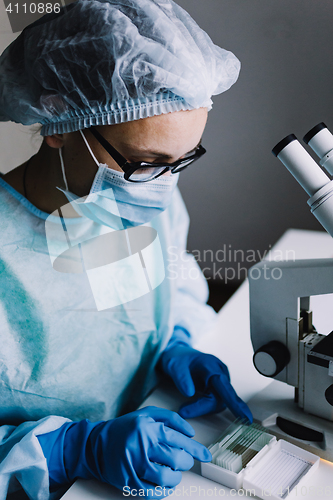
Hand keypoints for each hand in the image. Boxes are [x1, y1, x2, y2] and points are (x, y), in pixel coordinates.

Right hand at [38, 406, 210, 497]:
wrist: (96, 444)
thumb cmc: (126, 428)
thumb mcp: (146, 414)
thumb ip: (170, 418)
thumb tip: (190, 433)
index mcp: (148, 427)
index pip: (180, 439)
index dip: (196, 449)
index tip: (205, 455)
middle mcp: (142, 445)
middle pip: (177, 459)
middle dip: (186, 462)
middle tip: (184, 462)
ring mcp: (134, 465)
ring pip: (167, 477)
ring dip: (175, 478)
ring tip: (173, 473)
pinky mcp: (128, 481)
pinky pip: (153, 492)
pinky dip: (163, 491)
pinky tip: (164, 485)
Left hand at [158, 344, 252, 421]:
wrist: (179, 356)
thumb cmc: (178, 359)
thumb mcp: (174, 365)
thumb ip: (181, 378)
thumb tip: (189, 393)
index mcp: (212, 366)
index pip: (224, 386)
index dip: (234, 403)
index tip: (243, 416)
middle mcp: (219, 374)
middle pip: (221, 398)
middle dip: (204, 407)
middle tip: (184, 412)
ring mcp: (219, 382)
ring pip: (218, 402)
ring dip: (203, 408)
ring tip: (185, 408)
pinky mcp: (216, 388)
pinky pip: (215, 401)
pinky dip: (204, 407)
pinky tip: (194, 408)